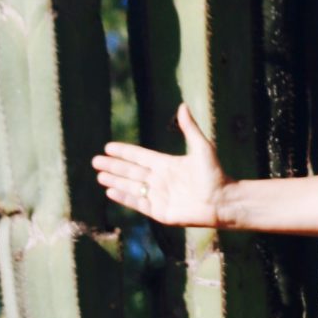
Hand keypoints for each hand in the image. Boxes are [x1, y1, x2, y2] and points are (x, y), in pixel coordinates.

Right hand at [93, 105, 227, 228]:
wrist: (223, 201)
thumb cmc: (215, 174)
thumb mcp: (202, 148)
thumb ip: (189, 128)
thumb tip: (182, 105)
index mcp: (167, 164)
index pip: (140, 156)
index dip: (124, 152)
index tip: (108, 147)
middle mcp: (161, 180)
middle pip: (131, 171)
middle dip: (113, 166)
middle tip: (94, 161)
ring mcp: (159, 196)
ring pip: (131, 186)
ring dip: (115, 181)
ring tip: (99, 176)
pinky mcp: (160, 212)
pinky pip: (138, 203)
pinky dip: (124, 197)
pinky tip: (111, 191)